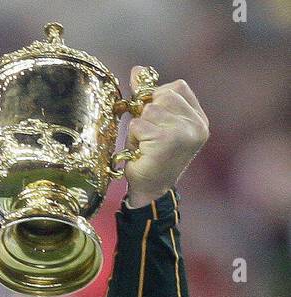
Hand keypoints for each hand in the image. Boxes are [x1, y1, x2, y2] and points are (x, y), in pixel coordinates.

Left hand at [123, 72, 208, 208]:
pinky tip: (141, 151)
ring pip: (149, 111)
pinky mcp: (168, 140)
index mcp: (199, 119)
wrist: (150, 191)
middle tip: (147, 137)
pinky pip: (139, 125)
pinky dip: (134, 138)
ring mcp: (184, 132)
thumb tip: (138, 69)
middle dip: (146, 114)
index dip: (156, 97)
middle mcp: (196, 124)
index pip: (177, 88)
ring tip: (144, 145)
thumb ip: (150, 98)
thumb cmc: (150, 158)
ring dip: (138, 128)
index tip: (150, 116)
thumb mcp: (154, 124)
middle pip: (161, 97)